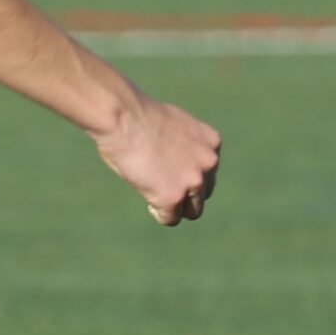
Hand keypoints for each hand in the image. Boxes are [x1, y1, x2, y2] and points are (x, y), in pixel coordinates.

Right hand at [94, 95, 221, 226]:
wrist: (123, 116)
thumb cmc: (136, 116)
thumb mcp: (172, 125)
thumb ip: (182, 145)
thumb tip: (175, 161)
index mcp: (212, 142)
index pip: (208, 171)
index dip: (187, 174)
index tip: (168, 170)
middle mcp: (209, 163)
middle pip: (204, 193)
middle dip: (185, 193)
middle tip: (161, 185)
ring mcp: (193, 182)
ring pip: (193, 211)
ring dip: (175, 207)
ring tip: (153, 194)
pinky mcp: (173, 197)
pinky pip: (170, 219)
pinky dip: (158, 212)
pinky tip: (147, 199)